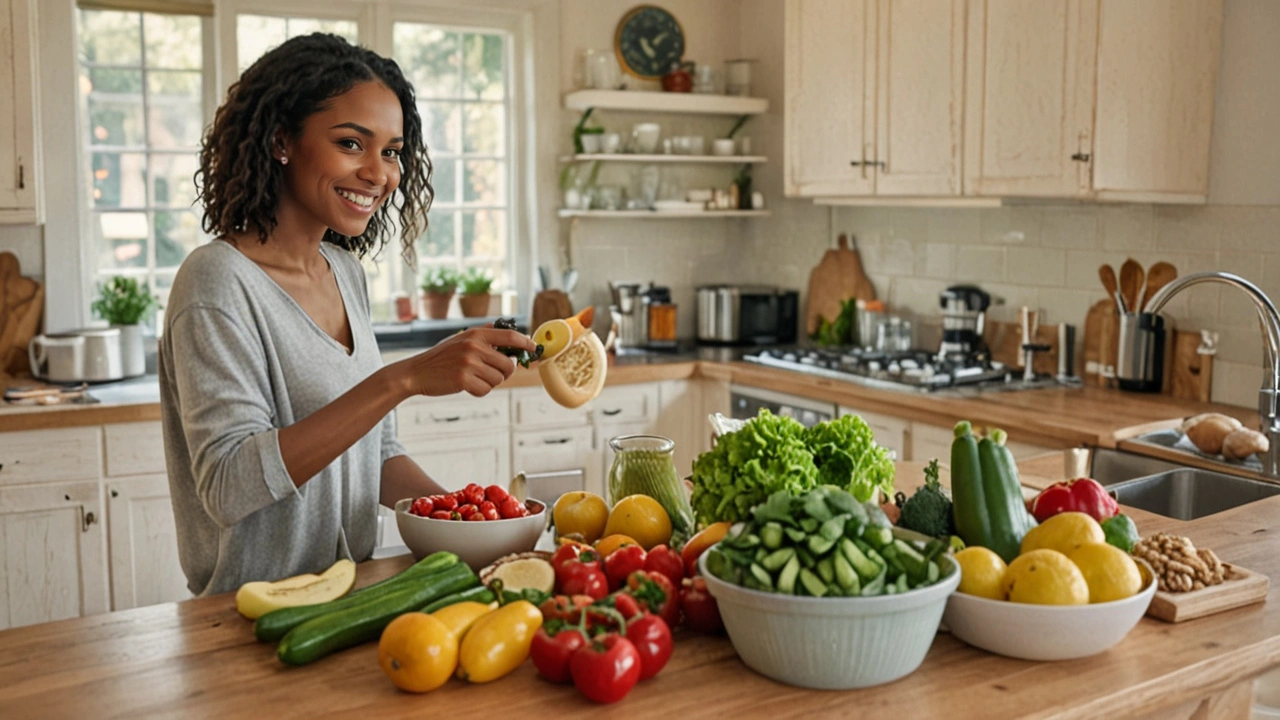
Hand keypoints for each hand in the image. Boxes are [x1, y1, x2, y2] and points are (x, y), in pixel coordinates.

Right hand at [394, 325, 536, 397]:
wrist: (416, 372)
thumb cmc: (440, 358)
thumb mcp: (460, 339)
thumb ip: (483, 336)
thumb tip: (510, 336)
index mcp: (475, 334)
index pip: (509, 335)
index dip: (525, 342)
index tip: (534, 348)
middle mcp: (474, 346)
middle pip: (509, 364)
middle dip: (505, 372)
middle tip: (492, 373)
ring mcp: (469, 363)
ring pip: (498, 379)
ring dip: (490, 382)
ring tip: (474, 378)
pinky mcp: (463, 379)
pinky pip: (485, 390)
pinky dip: (479, 391)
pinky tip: (467, 386)